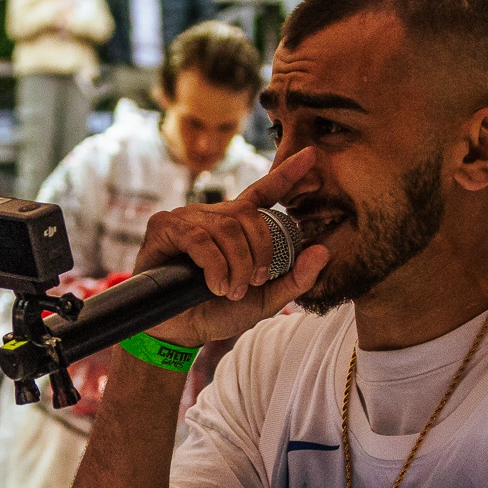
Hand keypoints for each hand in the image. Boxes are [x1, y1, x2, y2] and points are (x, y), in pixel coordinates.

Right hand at [131, 148, 329, 348]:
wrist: (181, 332)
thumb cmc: (219, 311)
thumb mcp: (266, 299)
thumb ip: (295, 278)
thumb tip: (323, 251)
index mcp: (238, 226)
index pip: (265, 192)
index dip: (287, 174)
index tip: (311, 155)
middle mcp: (213, 215)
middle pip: (248, 216)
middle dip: (258, 253)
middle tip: (251, 283)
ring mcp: (187, 218)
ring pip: (226, 228)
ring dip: (235, 265)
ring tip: (229, 290)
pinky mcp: (164, 227)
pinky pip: (198, 238)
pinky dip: (214, 265)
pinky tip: (214, 285)